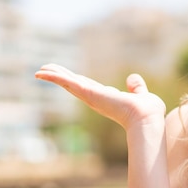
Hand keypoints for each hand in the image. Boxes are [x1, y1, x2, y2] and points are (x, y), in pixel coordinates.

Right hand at [35, 64, 165, 128]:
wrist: (146, 117)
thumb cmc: (147, 111)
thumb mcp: (141, 95)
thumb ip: (137, 88)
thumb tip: (133, 78)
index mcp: (107, 98)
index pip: (89, 87)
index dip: (78, 82)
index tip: (70, 77)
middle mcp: (96, 98)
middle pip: (74, 85)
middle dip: (61, 77)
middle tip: (46, 71)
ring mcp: (90, 96)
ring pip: (68, 83)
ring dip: (54, 76)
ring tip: (40, 70)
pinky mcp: (88, 93)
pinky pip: (68, 82)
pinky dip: (55, 77)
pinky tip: (42, 72)